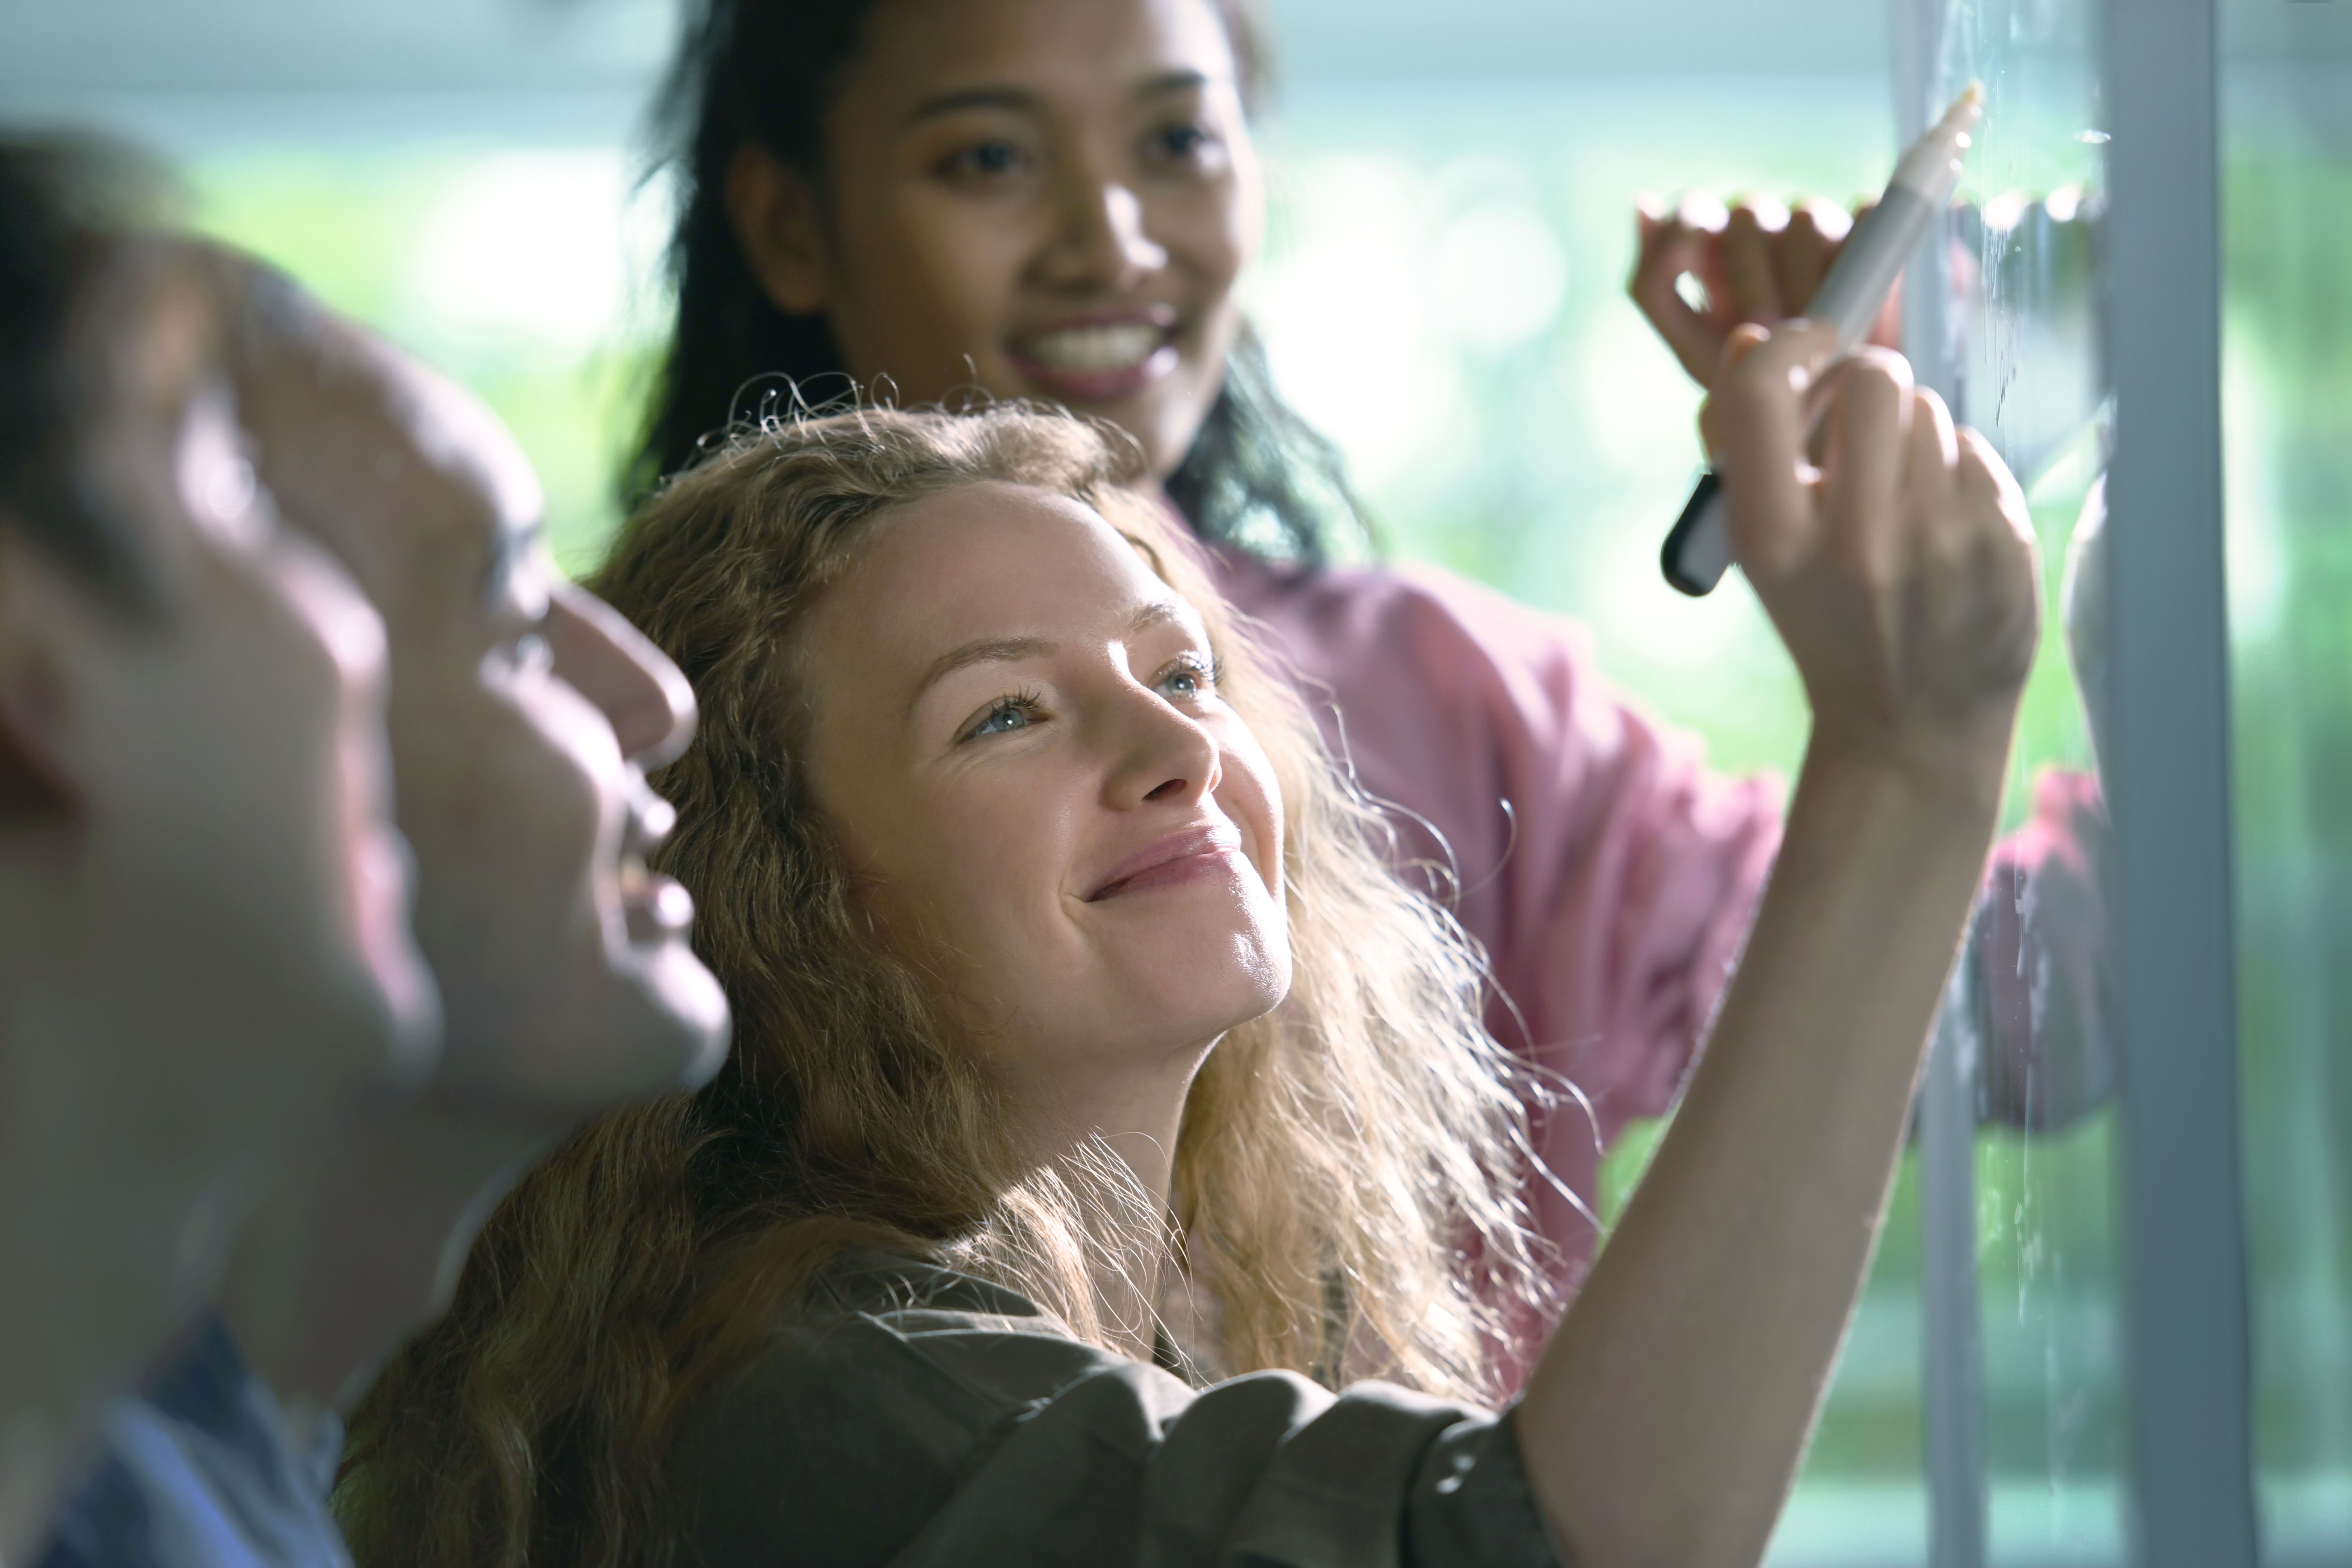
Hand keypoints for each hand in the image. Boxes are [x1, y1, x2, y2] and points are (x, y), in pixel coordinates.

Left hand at [1631, 195, 1901, 388]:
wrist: (1821, 413)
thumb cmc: (1749, 376)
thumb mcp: (1691, 344)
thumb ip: (1654, 284)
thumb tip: (1643, 202)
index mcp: (1716, 245)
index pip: (1693, 209)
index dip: (1689, 233)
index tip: (1695, 278)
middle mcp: (1766, 228)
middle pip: (1747, 214)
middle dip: (1749, 276)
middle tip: (1762, 328)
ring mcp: (1820, 228)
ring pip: (1802, 217)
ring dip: (1801, 275)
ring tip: (1807, 328)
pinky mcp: (1871, 236)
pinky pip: (1866, 216)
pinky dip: (1860, 248)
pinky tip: (1857, 292)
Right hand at [1702, 322, 2039, 794]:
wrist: (1911, 729)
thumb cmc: (1826, 622)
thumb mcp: (1759, 550)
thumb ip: (1744, 445)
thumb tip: (1756, 336)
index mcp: (1773, 543)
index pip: (1759, 397)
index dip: (1784, 347)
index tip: (1805, 343)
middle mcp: (1856, 540)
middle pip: (1872, 379)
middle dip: (1865, 385)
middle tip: (1859, 429)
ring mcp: (1939, 540)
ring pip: (1929, 410)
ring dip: (1911, 437)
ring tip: (1901, 502)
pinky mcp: (2002, 539)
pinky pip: (1974, 448)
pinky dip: (1956, 475)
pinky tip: (1942, 528)